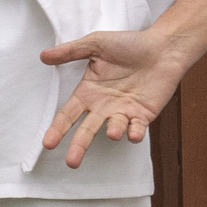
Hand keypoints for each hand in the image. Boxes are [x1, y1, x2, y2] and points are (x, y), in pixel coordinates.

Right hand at [39, 27, 191, 167]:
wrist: (163, 47)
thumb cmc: (130, 44)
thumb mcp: (95, 44)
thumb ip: (70, 51)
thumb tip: (43, 55)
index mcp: (89, 92)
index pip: (69, 114)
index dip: (58, 129)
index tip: (48, 143)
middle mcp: (104, 106)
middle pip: (87, 130)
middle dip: (79, 146)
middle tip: (72, 162)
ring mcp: (124, 112)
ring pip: (114, 129)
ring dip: (113, 132)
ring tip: (111, 133)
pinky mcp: (143, 115)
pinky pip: (137, 128)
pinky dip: (135, 133)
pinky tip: (133, 134)